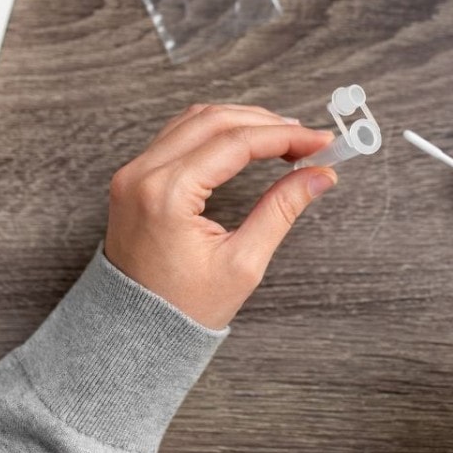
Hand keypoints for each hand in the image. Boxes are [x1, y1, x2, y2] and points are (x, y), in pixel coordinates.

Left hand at [104, 104, 337, 329]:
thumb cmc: (183, 307)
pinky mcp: (133, 178)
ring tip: (282, 137)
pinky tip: (245, 141)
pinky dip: (215, 130)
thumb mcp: (242, 263)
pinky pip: (177, 135)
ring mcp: (133, 173)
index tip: (320, 141)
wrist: (132, 331)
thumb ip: (281, 210)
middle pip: (214, 120)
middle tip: (306, 139)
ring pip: (194, 120)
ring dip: (241, 121)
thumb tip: (320, 176)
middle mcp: (142, 174)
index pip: (236, 143)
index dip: (285, 137)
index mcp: (166, 194)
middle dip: (266, 123)